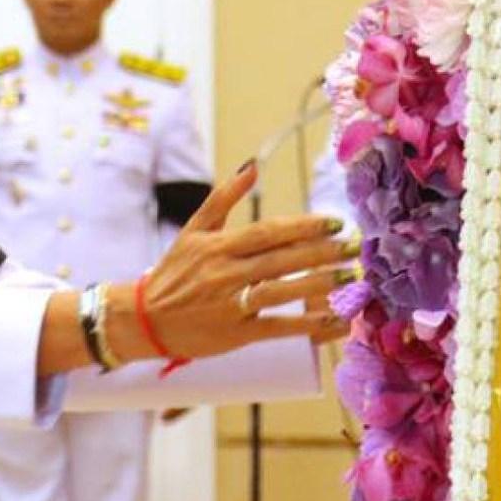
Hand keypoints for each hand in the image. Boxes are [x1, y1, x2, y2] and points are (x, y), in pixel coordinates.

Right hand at [109, 162, 358, 363]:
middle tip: (355, 247)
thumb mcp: (193, 231)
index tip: (335, 222)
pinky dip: (307, 325)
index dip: (303, 227)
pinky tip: (334, 321)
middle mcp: (225, 273)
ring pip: (282, 292)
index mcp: (217, 246)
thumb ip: (223, 198)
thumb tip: (252, 167)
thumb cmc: (173, 273)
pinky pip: (278, 328)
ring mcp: (231, 305)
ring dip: (320, 285)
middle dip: (322, 252)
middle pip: (281, 260)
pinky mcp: (236, 334)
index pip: (268, 232)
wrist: (145, 319)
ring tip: (351, 278)